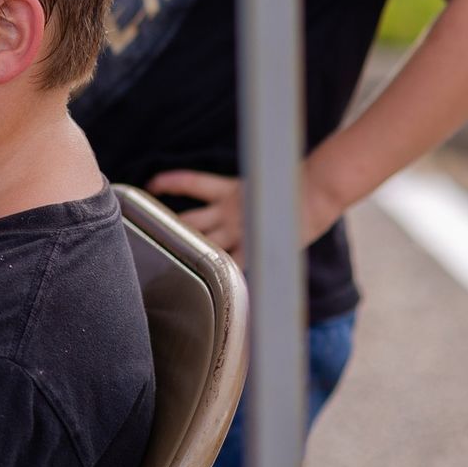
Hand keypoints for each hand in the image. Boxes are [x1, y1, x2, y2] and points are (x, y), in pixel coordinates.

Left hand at [146, 168, 347, 262]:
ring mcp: (240, 230)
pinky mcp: (254, 246)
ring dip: (191, 253)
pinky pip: (235, 266)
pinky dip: (226, 277)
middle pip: (191, 220)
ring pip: (206, 243)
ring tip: (169, 265)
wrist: (318, 191)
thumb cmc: (294, 185)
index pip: (191, 182)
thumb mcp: (260, 182)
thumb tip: (230, 176)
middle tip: (149, 234)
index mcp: (229, 190)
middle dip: (171, 228)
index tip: (151, 184)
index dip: (170, 182)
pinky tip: (214, 290)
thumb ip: (240, 188)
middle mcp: (229, 211)